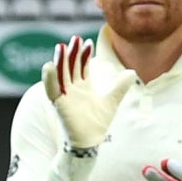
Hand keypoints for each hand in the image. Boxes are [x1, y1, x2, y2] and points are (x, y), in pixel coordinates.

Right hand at [45, 35, 130, 152]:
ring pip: (60, 74)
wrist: (89, 141)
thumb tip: (132, 71)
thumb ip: (120, 86)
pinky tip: (49, 65)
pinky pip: (51, 89)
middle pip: (71, 67)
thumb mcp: (112, 101)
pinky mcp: (58, 104)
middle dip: (72, 53)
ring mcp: (64, 95)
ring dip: (60, 61)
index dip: (84, 54)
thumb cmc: (98, 123)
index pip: (82, 66)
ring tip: (61, 47)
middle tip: (75, 39)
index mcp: (83, 86)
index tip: (87, 42)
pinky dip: (50, 78)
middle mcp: (72, 89)